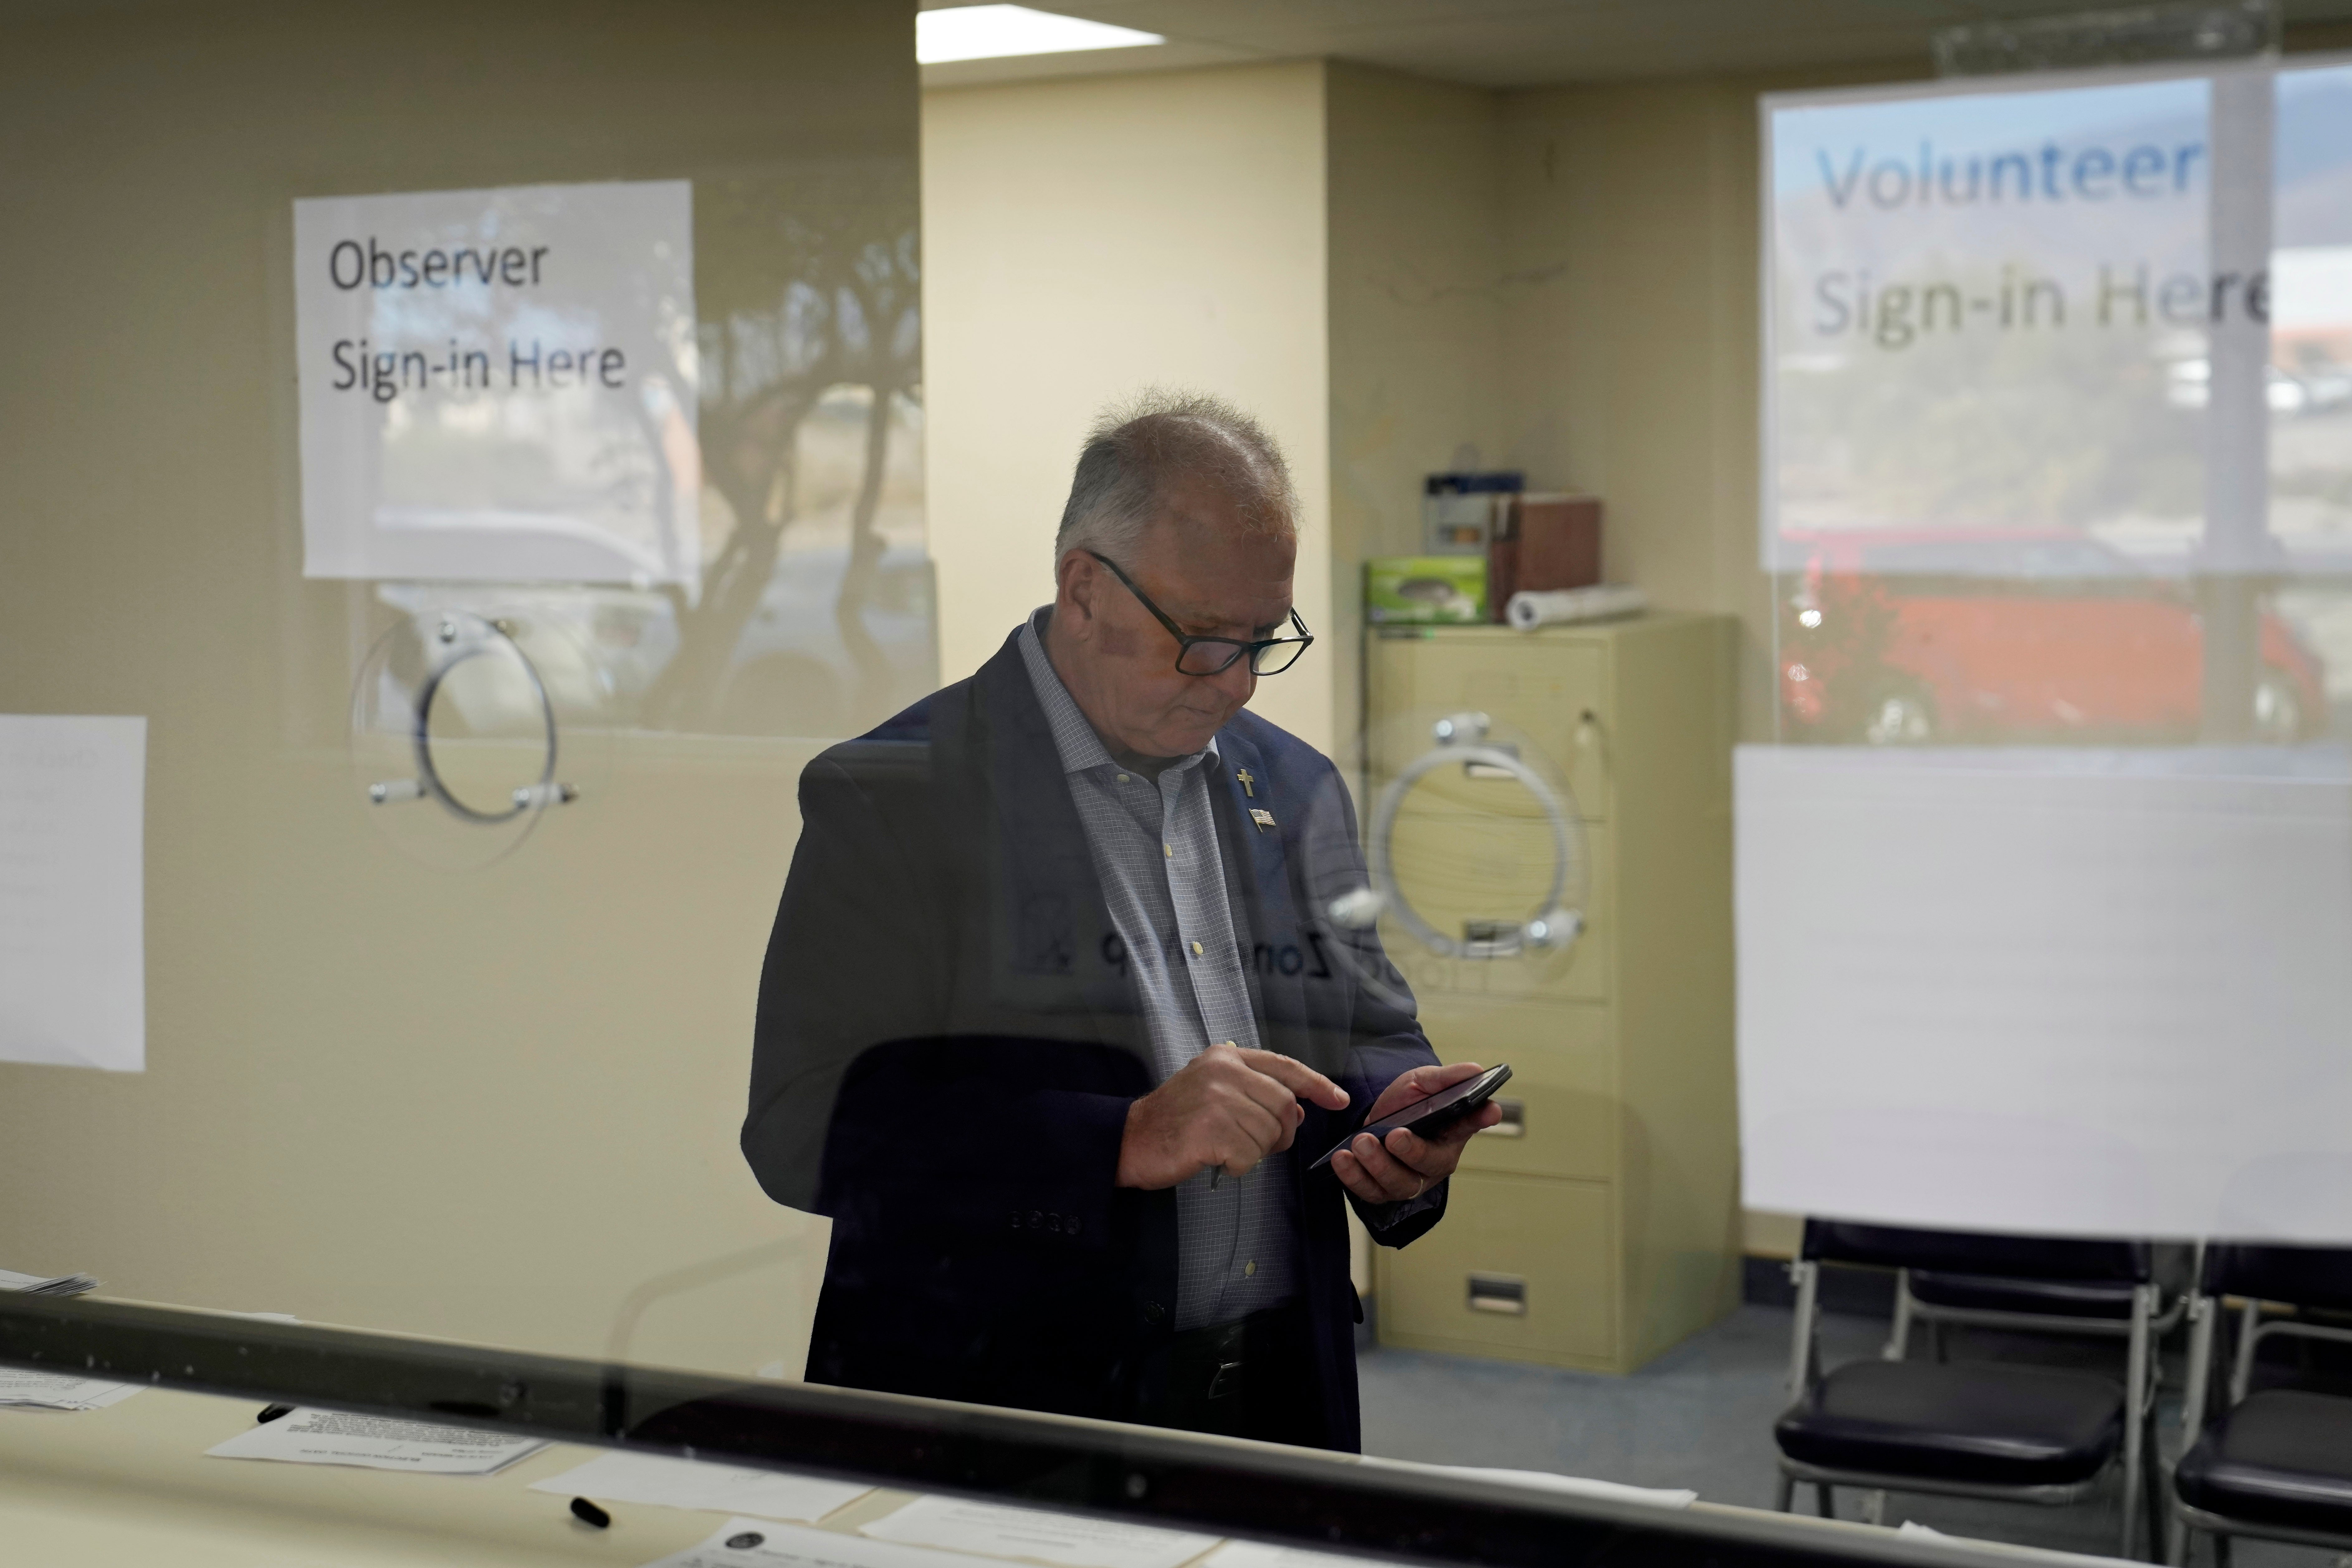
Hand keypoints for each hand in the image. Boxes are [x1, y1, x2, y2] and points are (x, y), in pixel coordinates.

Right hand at [1117, 1044, 1350, 1189]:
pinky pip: (1249, 1156)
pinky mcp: (1210, 1131)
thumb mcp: (1215, 1091)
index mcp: (1226, 1057)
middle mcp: (1223, 1072)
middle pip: (1284, 1104)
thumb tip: (1300, 1112)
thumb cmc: (1175, 1119)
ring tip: (1228, 1148)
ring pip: (1269, 1133)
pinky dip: (1239, 1165)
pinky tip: (1216, 1159)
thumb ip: (1256, 1093)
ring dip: (1257, 1151)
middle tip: (1265, 1144)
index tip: (1339, 1099)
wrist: (1131, 1139)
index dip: (1317, 1084)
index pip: (1285, 1066)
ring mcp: (1216, 1100)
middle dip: (1283, 1131)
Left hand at [1329, 1061, 1500, 1205]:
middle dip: (1409, 1152)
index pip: (1468, 1126)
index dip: (1477, 1120)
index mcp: (1451, 1135)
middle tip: (1392, 1135)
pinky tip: (1342, 1159)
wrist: (1381, 1115)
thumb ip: (1447, 1078)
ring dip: (1376, 1166)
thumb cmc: (1410, 1101)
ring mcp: (1408, 1180)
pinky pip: (1369, 1192)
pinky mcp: (1381, 1189)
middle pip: (1427, 1167)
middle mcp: (1433, 1163)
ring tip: (1359, 1143)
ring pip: (1397, 1185)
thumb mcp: (1425, 1082)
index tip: (1488, 1109)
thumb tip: (1477, 1071)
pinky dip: (1354, 1178)